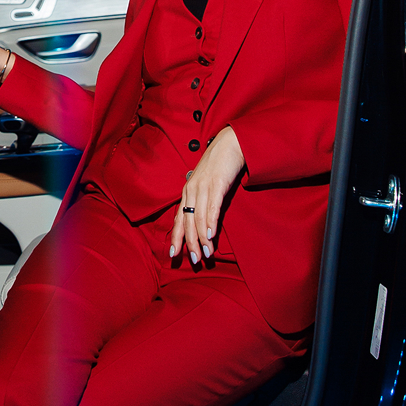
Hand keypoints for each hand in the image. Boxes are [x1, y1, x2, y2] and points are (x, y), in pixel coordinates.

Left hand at [169, 126, 245, 265]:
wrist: (230, 144)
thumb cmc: (220, 166)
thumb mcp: (207, 185)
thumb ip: (203, 202)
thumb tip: (203, 224)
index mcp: (187, 191)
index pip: (178, 218)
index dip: (176, 237)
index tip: (174, 254)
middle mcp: (191, 190)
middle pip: (187, 222)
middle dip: (190, 243)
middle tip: (195, 260)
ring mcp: (203, 186)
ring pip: (198, 218)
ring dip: (202, 238)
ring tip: (206, 254)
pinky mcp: (217, 183)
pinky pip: (212, 207)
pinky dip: (210, 222)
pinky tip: (211, 235)